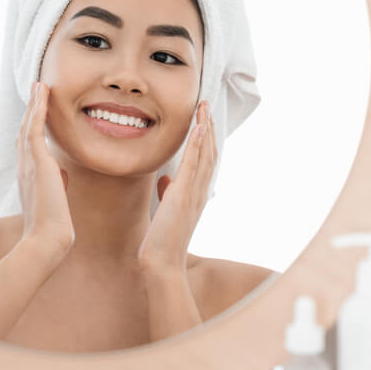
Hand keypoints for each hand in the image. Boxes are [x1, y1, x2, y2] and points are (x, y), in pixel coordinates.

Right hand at [16, 82, 73, 255]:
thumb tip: (61, 174)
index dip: (30, 126)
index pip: (28, 146)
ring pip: (29, 125)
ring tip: (39, 86)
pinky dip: (38, 108)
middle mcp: (24, 167)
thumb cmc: (53, 227)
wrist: (47, 239)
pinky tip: (42, 93)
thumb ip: (56, 184)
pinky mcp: (38, 161)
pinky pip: (35, 128)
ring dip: (35, 104)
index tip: (35, 112)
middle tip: (35, 91)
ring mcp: (29, 164)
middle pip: (25, 131)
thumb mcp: (55, 201)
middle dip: (30, 110)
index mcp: (28, 177)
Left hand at [138, 101, 215, 274]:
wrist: (162, 264)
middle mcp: (199, 192)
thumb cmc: (162, 242)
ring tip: (204, 107)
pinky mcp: (183, 195)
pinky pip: (194, 164)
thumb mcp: (165, 213)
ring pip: (204, 154)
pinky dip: (198, 144)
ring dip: (205, 128)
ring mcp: (193, 193)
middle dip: (208, 127)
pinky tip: (199, 127)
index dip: (205, 139)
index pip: (204, 161)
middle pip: (208, 153)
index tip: (203, 119)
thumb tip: (166, 180)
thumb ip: (168, 194)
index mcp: (195, 195)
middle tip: (206, 105)